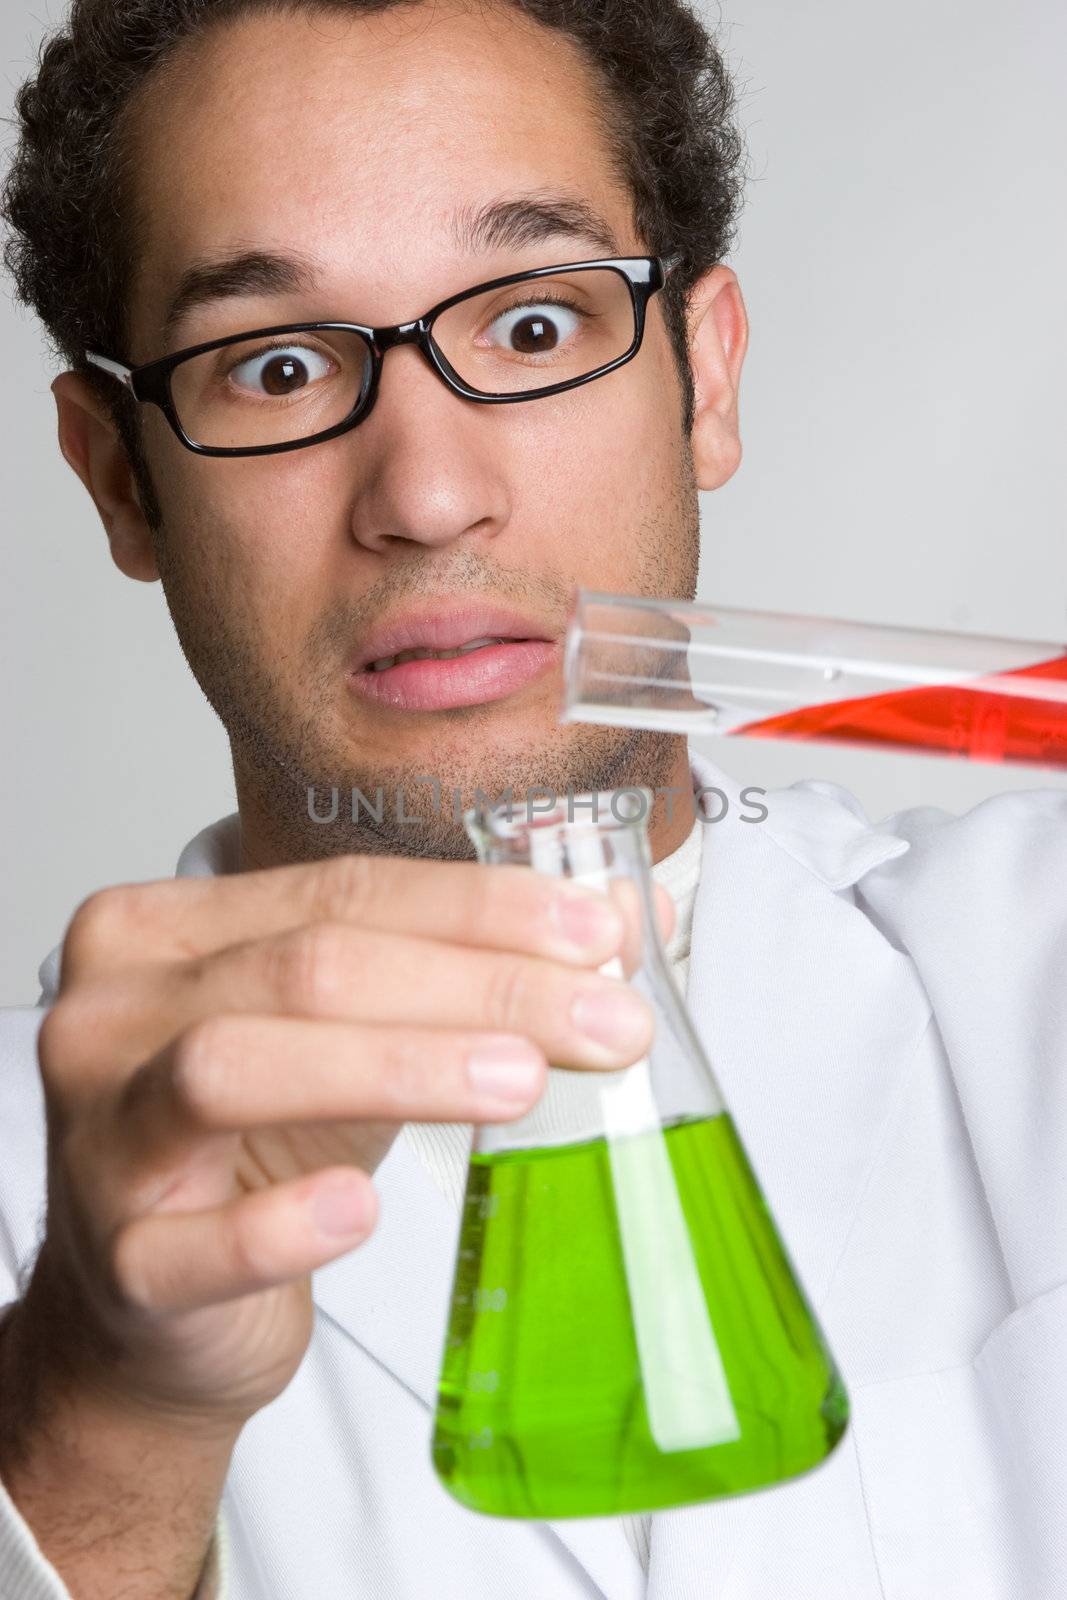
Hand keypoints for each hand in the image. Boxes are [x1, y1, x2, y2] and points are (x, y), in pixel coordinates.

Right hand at [25, 853, 672, 1436]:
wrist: (154, 1306)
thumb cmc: (251, 1150)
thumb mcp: (356, 1036)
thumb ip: (466, 968)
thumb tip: (619, 916)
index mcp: (166, 931)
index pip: (343, 892)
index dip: (480, 907)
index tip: (595, 933)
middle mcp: (114, 1015)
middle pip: (306, 968)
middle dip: (477, 986)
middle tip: (603, 1019)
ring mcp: (102, 1138)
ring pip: (238, 1067)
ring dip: (396, 1066)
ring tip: (520, 1081)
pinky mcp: (120, 1264)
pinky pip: (192, 1242)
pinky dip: (282, 1225)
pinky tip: (359, 1210)